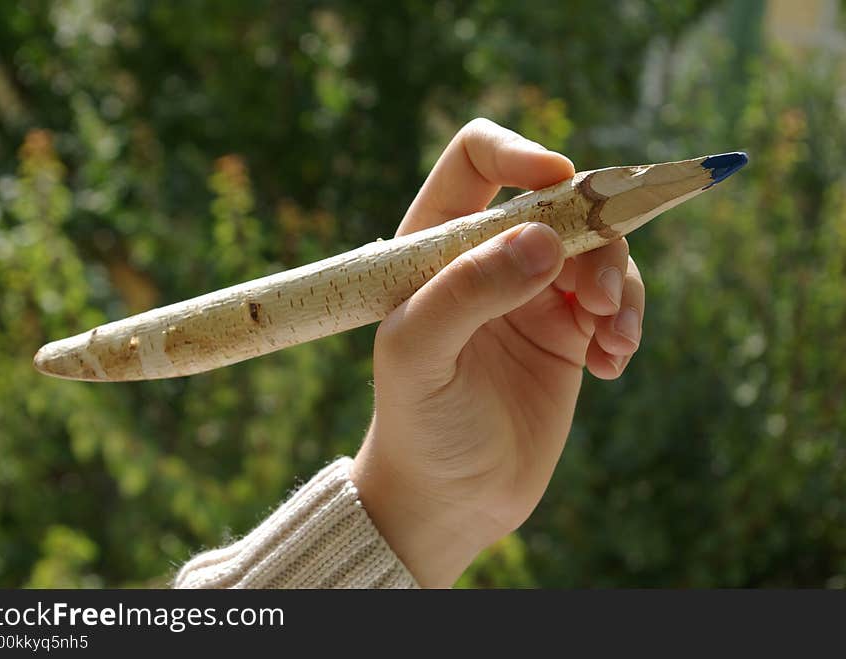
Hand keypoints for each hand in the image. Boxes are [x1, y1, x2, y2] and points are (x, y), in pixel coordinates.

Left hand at [351, 119, 645, 586]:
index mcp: (435, 243)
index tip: (560, 180)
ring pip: (599, 248)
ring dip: (618, 286)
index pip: (478, 159)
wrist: (450, 497)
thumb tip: (544, 238)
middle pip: (559, 201)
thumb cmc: (418, 422)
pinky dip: (625, 324)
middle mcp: (487, 257)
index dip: (520, 155)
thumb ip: (469, 291)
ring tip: (610, 342)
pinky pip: (616, 300)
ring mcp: (532, 292)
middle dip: (592, 237)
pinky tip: (609, 367)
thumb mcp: (421, 355)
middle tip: (596, 300)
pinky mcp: (568, 331)